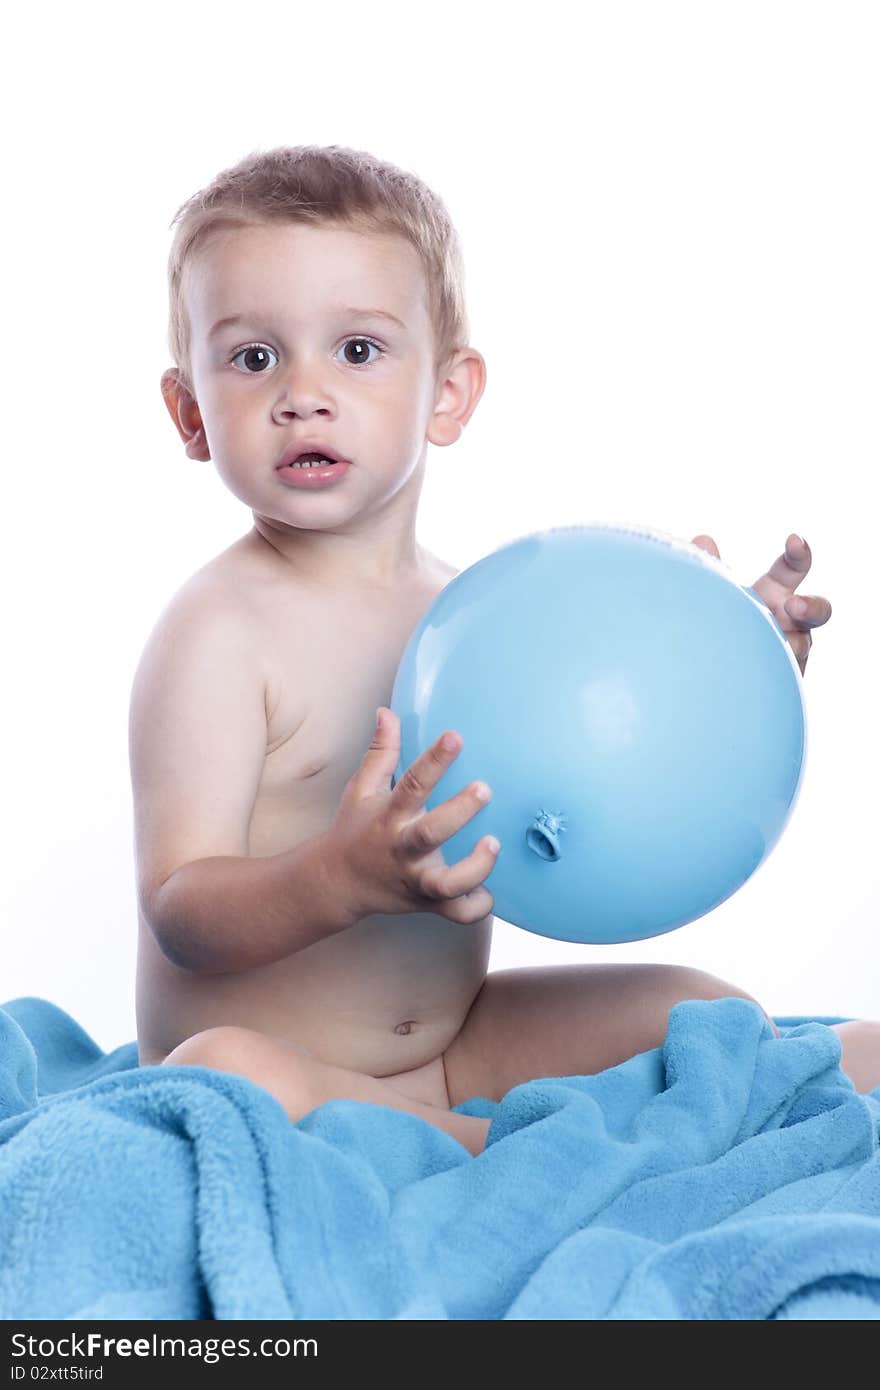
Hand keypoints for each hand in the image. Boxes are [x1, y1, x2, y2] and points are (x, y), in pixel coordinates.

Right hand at [330, 707, 499, 925]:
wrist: (335, 884)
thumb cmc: (355, 830)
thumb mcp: (361, 789)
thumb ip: (380, 751)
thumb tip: (387, 712)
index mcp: (389, 816)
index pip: (411, 784)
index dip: (434, 760)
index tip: (455, 737)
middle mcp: (402, 848)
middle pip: (431, 833)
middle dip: (459, 812)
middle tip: (485, 788)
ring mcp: (415, 879)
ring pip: (446, 883)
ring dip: (473, 868)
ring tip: (493, 844)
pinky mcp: (427, 903)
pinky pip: (456, 913)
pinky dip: (475, 906)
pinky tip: (489, 891)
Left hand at [691, 533, 831, 674]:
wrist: (711, 673)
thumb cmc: (721, 623)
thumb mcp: (718, 593)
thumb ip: (712, 568)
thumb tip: (702, 540)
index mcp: (774, 592)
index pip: (793, 568)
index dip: (799, 553)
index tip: (793, 540)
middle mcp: (790, 619)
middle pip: (818, 610)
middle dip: (810, 607)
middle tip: (793, 607)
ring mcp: (791, 649)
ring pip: (801, 647)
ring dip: (791, 644)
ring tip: (779, 646)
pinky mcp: (785, 675)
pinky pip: (787, 672)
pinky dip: (775, 668)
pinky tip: (753, 670)